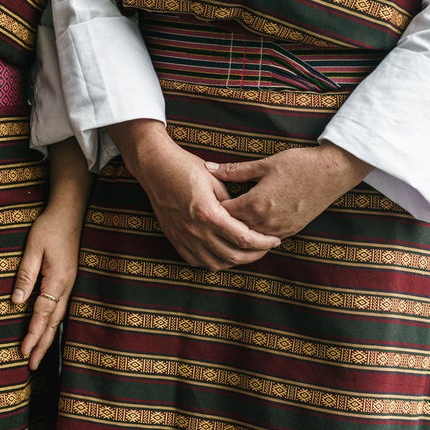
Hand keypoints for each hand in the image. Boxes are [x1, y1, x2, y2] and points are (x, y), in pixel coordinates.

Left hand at [11, 138, 88, 369]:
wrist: (70, 211)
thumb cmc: (49, 227)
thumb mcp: (32, 249)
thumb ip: (25, 276)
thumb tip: (16, 302)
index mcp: (57, 280)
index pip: (42, 314)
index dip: (33, 335)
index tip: (23, 352)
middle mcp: (66, 286)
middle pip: (53, 322)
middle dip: (42, 345)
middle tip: (31, 366)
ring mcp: (69, 283)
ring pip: (58, 317)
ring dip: (48, 336)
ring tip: (38, 354)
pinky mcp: (67, 279)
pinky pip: (59, 307)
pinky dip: (53, 322)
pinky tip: (48, 329)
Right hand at [109, 120, 279, 269]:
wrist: (155, 166)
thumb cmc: (185, 167)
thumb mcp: (214, 180)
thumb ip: (231, 203)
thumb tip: (246, 218)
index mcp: (209, 214)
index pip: (244, 239)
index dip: (264, 242)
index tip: (274, 239)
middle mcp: (195, 230)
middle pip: (233, 256)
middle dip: (254, 255)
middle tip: (265, 247)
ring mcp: (183, 236)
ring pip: (214, 264)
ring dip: (234, 262)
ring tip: (244, 252)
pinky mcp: (174, 237)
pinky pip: (195, 261)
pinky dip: (211, 262)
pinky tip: (220, 252)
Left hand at [209, 142, 370, 239]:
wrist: (333, 172)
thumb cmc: (299, 164)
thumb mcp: (264, 165)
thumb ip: (234, 170)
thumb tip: (209, 168)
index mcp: (255, 204)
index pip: (222, 214)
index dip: (210, 208)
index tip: (201, 202)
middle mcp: (266, 222)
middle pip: (233, 230)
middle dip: (220, 224)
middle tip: (207, 217)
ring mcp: (280, 229)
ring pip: (249, 239)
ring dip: (237, 232)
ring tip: (224, 225)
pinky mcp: (291, 231)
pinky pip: (265, 240)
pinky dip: (254, 236)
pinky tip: (246, 228)